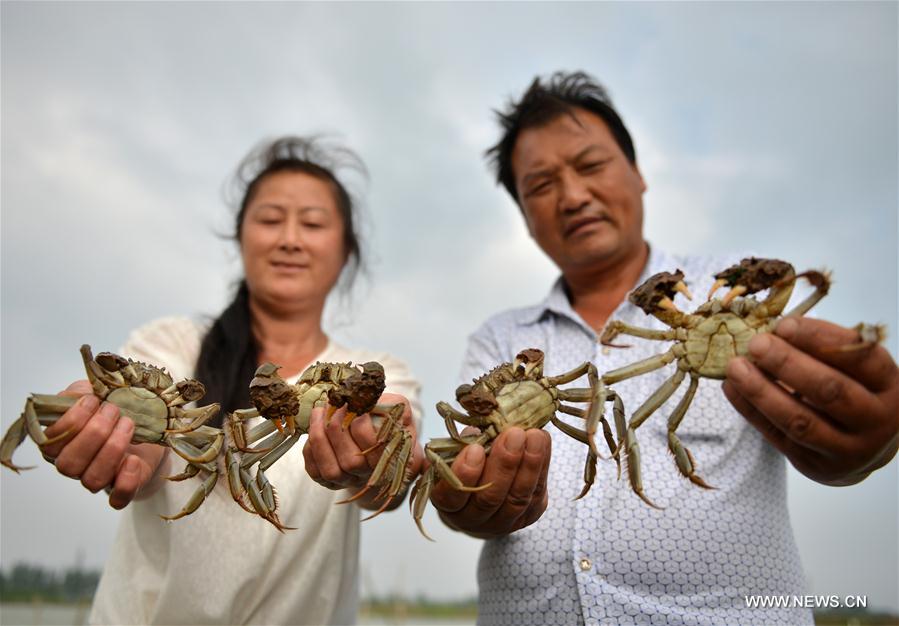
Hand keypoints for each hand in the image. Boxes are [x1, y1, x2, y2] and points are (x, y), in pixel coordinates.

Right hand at [40, 380, 165, 508]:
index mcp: (61, 443)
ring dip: (112, 449)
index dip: (71, 421)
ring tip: (128, 424)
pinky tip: (133, 459)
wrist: (151, 425)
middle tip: (113, 411)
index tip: (93, 400)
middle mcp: (76, 465)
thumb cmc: (116, 408)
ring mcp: (99, 478)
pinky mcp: (123, 488)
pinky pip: (118, 499)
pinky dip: (125, 481)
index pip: (51, 443)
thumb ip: (80, 391)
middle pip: (69, 464)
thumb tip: (79, 395)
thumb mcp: (95, 392)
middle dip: (94, 433)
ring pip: (92, 480)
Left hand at [302, 393, 422, 510]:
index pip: (373, 446)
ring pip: (330, 471)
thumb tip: (368, 405)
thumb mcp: (398, 408)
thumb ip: (392, 405)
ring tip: (318, 412)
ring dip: (319, 438)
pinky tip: (315, 428)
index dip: (360, 423)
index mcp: (391, 458)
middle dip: (336, 429)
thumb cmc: (387, 417)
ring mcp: (349, 481)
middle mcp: (371, 476)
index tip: (354, 404)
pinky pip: (314, 471)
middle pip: (351, 463)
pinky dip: (310, 448)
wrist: (377, 431)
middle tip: (332, 405)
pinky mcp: (329, 481)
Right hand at [430, 427, 550, 538]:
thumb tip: (478, 425)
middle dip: (504, 464)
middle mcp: (473, 520)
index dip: (464, 474)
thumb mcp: (455, 453)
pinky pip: (536, 494)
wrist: (485, 488)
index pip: (451, 496)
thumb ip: (461, 444)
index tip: (475, 448)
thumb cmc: (466, 465)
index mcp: (448, 505)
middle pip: (489, 498)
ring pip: (517, 499)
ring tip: (534, 435)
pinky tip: (542, 443)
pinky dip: (542, 467)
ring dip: (529, 465)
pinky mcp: (528, 517)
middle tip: (514, 434)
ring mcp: (503, 522)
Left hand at [723, 317, 898, 485]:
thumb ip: (827, 348)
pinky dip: (750, 410)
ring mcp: (846, 450)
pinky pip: (777, 436)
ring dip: (761, 391)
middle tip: (756, 344)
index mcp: (890, 387)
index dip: (819, 339)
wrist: (867, 447)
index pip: (859, 359)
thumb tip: (776, 328)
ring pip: (800, 421)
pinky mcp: (815, 465)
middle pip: (829, 391)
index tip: (783, 324)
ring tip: (735, 367)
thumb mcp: (858, 369)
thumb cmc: (857, 392)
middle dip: (788, 364)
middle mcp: (876, 421)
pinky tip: (732, 388)